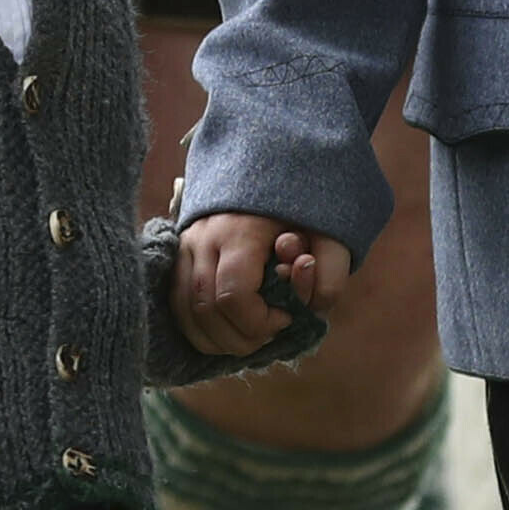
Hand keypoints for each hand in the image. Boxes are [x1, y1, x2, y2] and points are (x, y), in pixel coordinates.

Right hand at [174, 210, 346, 355]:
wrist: (272, 169)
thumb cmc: (303, 210)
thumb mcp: (331, 236)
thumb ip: (330, 275)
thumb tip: (307, 309)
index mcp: (240, 230)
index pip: (233, 297)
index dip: (260, 323)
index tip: (286, 317)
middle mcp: (204, 238)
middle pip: (206, 310)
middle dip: (241, 339)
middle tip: (271, 332)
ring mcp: (184, 246)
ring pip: (186, 313)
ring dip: (219, 340)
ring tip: (252, 336)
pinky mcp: (177, 255)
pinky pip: (177, 306)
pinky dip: (201, 330)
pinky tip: (229, 332)